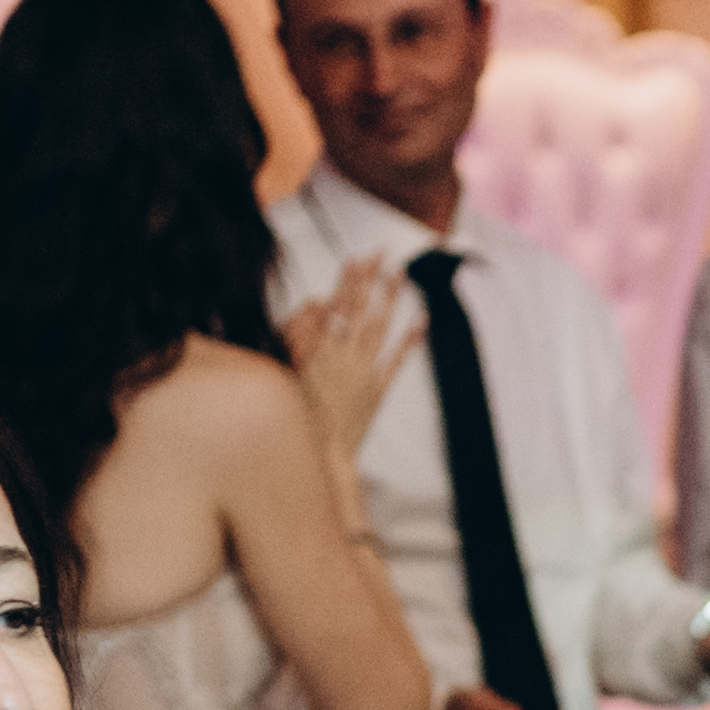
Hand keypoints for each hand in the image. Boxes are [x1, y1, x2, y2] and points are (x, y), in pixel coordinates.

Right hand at [281, 263, 416, 482]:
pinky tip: (422, 319)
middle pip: (361, 311)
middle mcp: (346, 358)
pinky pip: (396, 362)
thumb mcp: (288, 371)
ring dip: (391, 300)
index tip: (357, 257)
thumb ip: (300, 334)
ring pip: (380, 330)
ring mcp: (364, 374)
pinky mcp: (377, 392)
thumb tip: (315, 300)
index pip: (338, 307)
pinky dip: (410, 340)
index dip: (348, 281)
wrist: (319, 455)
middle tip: (383, 254)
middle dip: (371, 280)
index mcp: (321, 352)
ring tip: (400, 275)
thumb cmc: (296, 415)